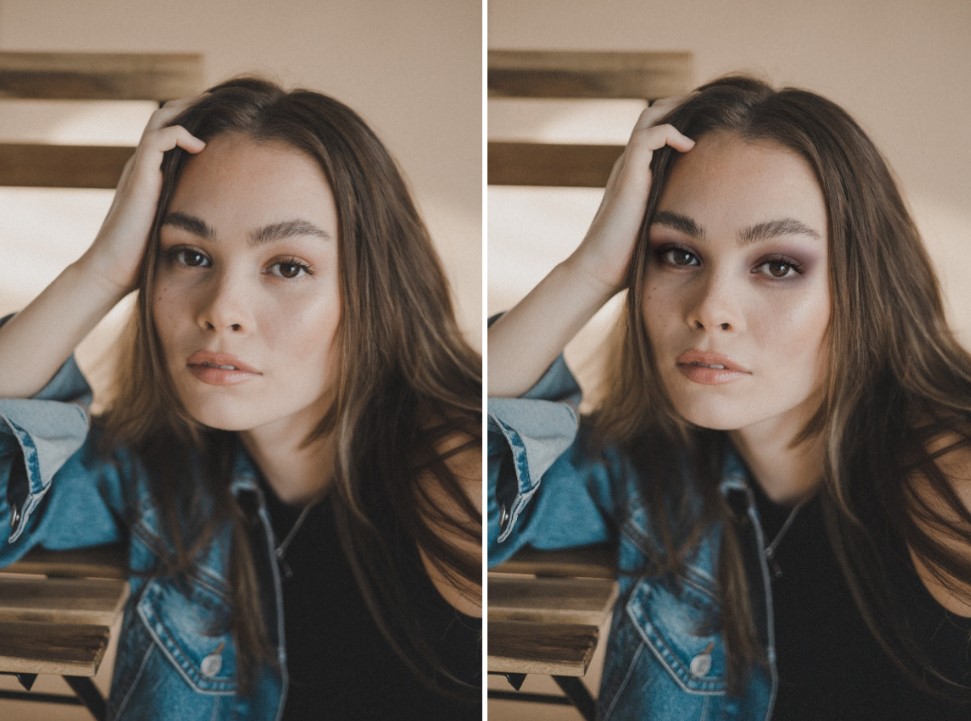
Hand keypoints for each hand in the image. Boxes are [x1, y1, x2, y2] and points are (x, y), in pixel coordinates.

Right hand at [78, 96, 205, 296]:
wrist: (113, 269)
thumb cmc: (146, 255)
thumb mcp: (177, 225)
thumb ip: (193, 211)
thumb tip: (226, 218)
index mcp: (152, 173)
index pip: (171, 131)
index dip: (194, 119)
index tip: (223, 118)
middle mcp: (144, 164)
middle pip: (165, 117)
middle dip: (193, 105)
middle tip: (222, 102)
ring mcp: (139, 168)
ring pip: (159, 120)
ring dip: (187, 110)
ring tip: (214, 108)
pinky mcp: (139, 177)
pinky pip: (156, 139)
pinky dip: (179, 134)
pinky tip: (200, 146)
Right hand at [568, 98, 694, 294]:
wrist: (600, 269)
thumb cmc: (629, 256)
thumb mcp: (659, 226)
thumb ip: (676, 213)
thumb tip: (708, 224)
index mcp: (637, 172)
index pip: (658, 129)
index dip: (683, 118)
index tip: (711, 119)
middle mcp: (630, 163)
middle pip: (654, 113)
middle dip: (683, 103)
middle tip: (712, 103)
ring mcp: (627, 166)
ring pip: (650, 116)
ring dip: (678, 108)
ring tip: (704, 108)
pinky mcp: (628, 174)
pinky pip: (648, 137)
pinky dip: (670, 132)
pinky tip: (690, 146)